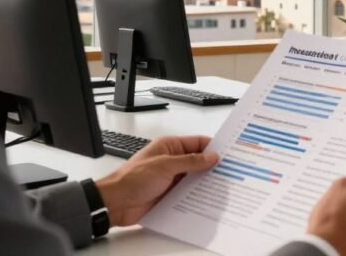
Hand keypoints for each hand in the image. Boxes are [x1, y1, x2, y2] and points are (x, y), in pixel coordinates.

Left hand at [96, 135, 217, 225]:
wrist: (115, 203)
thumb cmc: (132, 179)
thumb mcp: (165, 165)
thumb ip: (191, 161)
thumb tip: (211, 156)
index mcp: (170, 146)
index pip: (198, 143)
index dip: (213, 147)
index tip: (229, 152)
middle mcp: (172, 161)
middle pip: (199, 161)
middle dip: (212, 166)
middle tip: (230, 171)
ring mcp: (171, 178)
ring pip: (195, 178)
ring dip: (205, 182)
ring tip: (222, 185)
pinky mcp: (170, 194)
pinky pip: (189, 193)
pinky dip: (197, 195)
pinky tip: (207, 198)